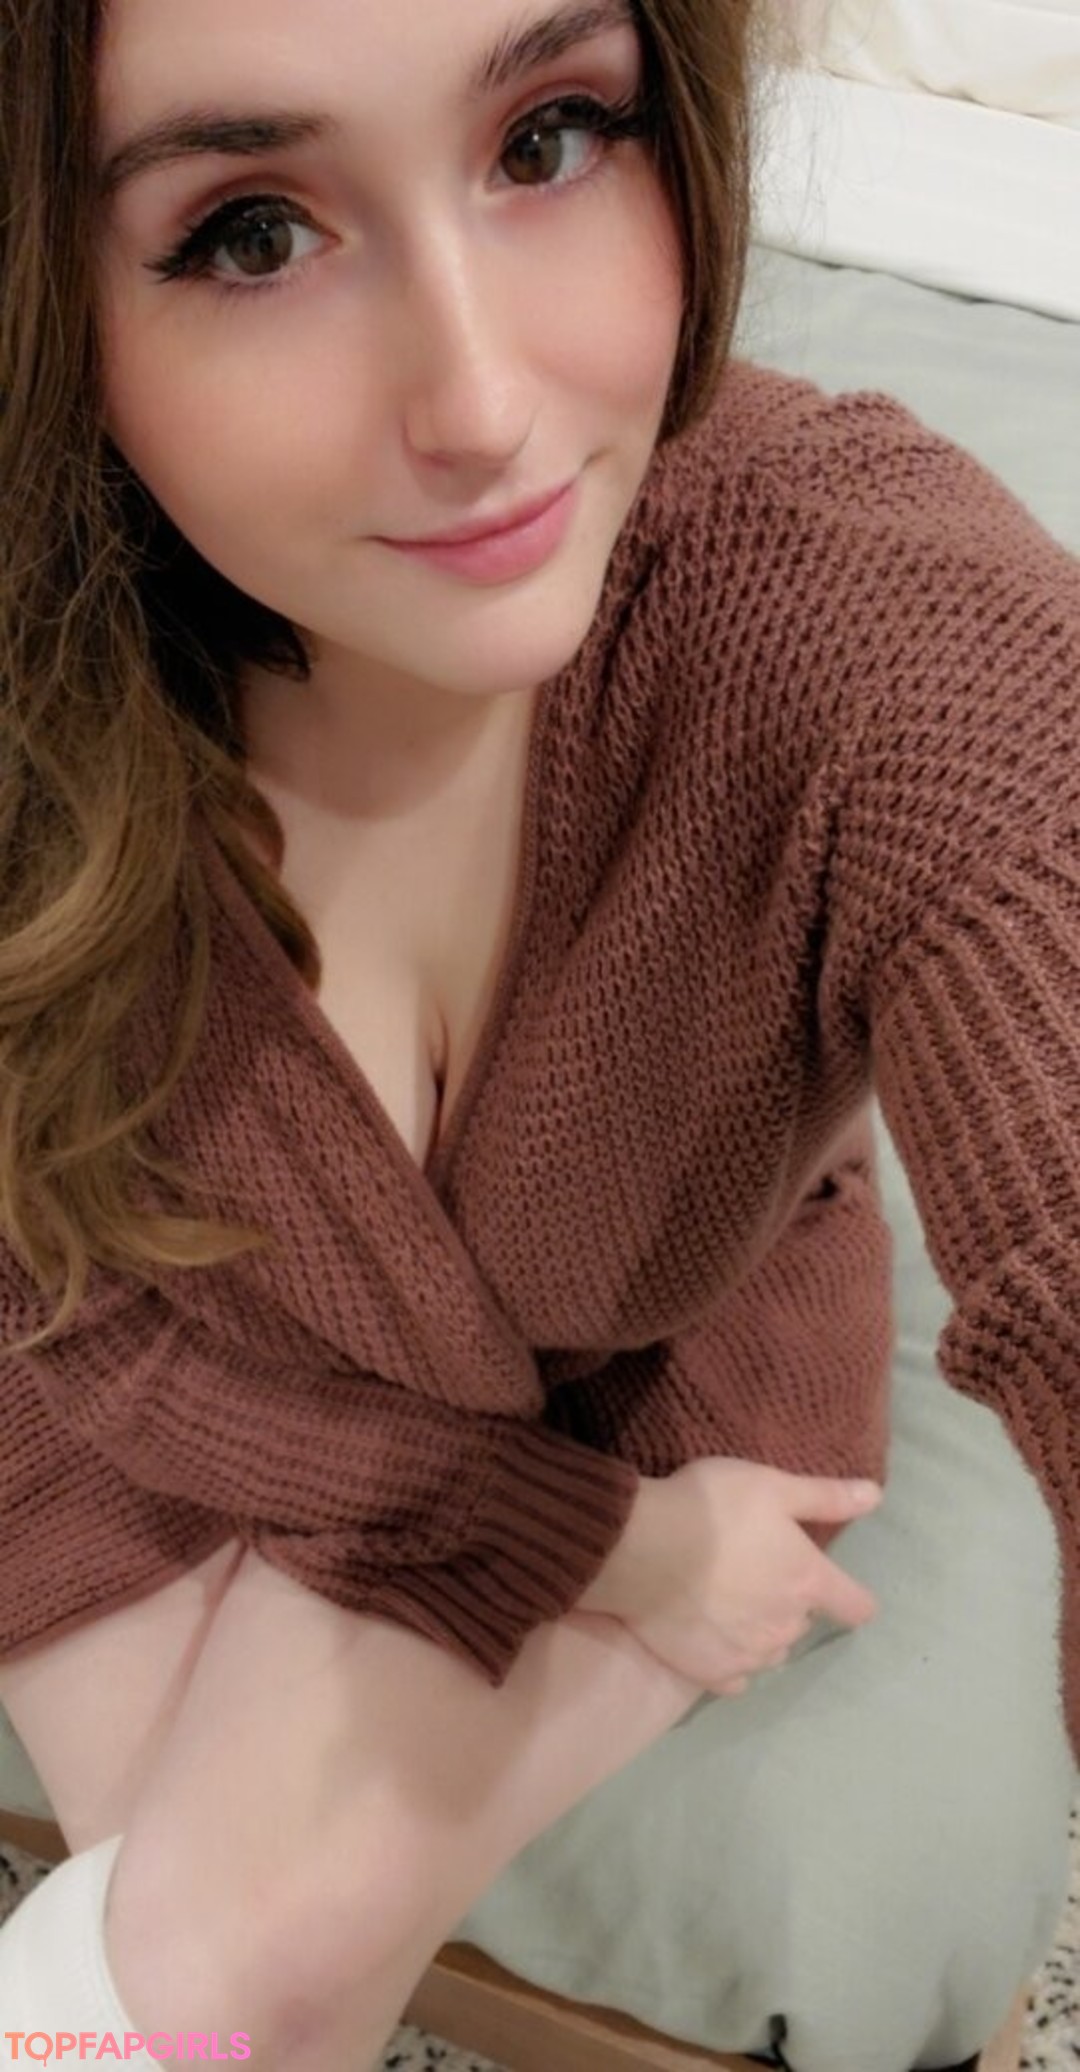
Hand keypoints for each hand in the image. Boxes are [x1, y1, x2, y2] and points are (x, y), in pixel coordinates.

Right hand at [577, 1458, 881, 1695]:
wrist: (641, 1550)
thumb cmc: (711, 1510)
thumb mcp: (772, 1485)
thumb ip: (826, 1496)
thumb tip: (876, 1496)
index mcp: (808, 1581)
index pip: (855, 1605)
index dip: (850, 1596)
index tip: (836, 1588)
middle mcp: (786, 1626)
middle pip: (803, 1622)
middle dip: (788, 1602)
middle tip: (754, 1573)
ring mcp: (748, 1656)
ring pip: (771, 1650)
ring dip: (760, 1633)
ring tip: (729, 1606)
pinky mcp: (710, 1674)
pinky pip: (735, 1678)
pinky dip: (729, 1661)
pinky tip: (710, 1638)